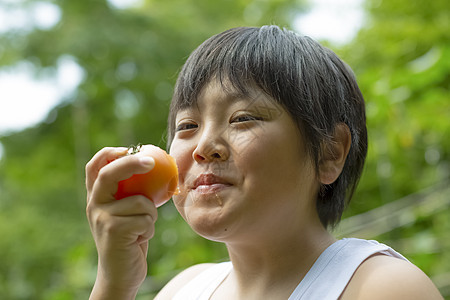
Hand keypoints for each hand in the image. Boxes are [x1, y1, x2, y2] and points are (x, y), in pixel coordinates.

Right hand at [85, 147, 157, 298]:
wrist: (120, 274)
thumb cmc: (130, 238)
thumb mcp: (127, 213)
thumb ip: (132, 193)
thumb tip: (156, 166)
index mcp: (97, 197)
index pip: (94, 167)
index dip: (109, 153)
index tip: (129, 149)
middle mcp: (94, 204)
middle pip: (110, 173)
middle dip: (131, 163)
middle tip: (152, 160)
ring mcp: (102, 217)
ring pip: (140, 201)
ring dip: (151, 214)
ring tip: (142, 229)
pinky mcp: (113, 231)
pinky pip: (146, 219)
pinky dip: (150, 228)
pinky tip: (140, 239)